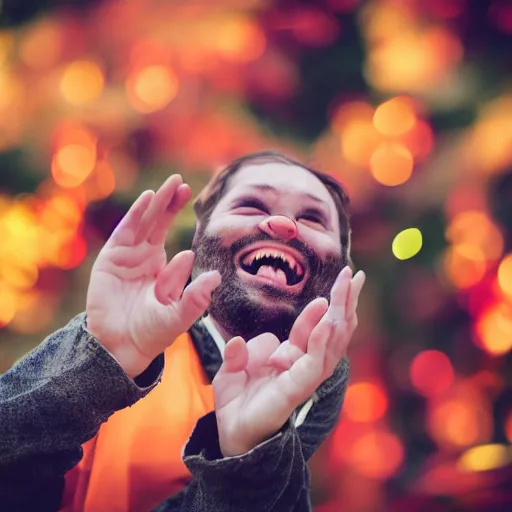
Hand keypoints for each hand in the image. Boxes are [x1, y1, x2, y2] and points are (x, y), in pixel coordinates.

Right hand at [86, 175, 220, 377]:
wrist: (118, 345)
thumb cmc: (150, 333)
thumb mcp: (177, 317)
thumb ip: (196, 299)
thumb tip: (216, 276)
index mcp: (165, 272)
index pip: (179, 255)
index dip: (183, 260)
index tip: (188, 258)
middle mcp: (148, 259)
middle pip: (161, 226)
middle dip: (173, 205)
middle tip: (184, 185)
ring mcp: (129, 256)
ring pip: (146, 223)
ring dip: (159, 202)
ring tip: (173, 183)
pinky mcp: (111, 257)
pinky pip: (126, 230)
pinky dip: (137, 214)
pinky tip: (150, 198)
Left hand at [213, 266, 364, 456]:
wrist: (229, 433)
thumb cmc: (236, 401)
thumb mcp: (232, 369)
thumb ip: (240, 353)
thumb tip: (239, 342)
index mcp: (291, 358)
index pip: (313, 328)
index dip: (324, 306)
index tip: (336, 283)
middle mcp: (303, 366)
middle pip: (330, 331)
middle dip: (344, 303)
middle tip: (356, 275)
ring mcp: (303, 378)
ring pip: (330, 344)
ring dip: (340, 314)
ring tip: (349, 288)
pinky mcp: (297, 390)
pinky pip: (314, 364)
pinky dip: (321, 342)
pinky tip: (328, 322)